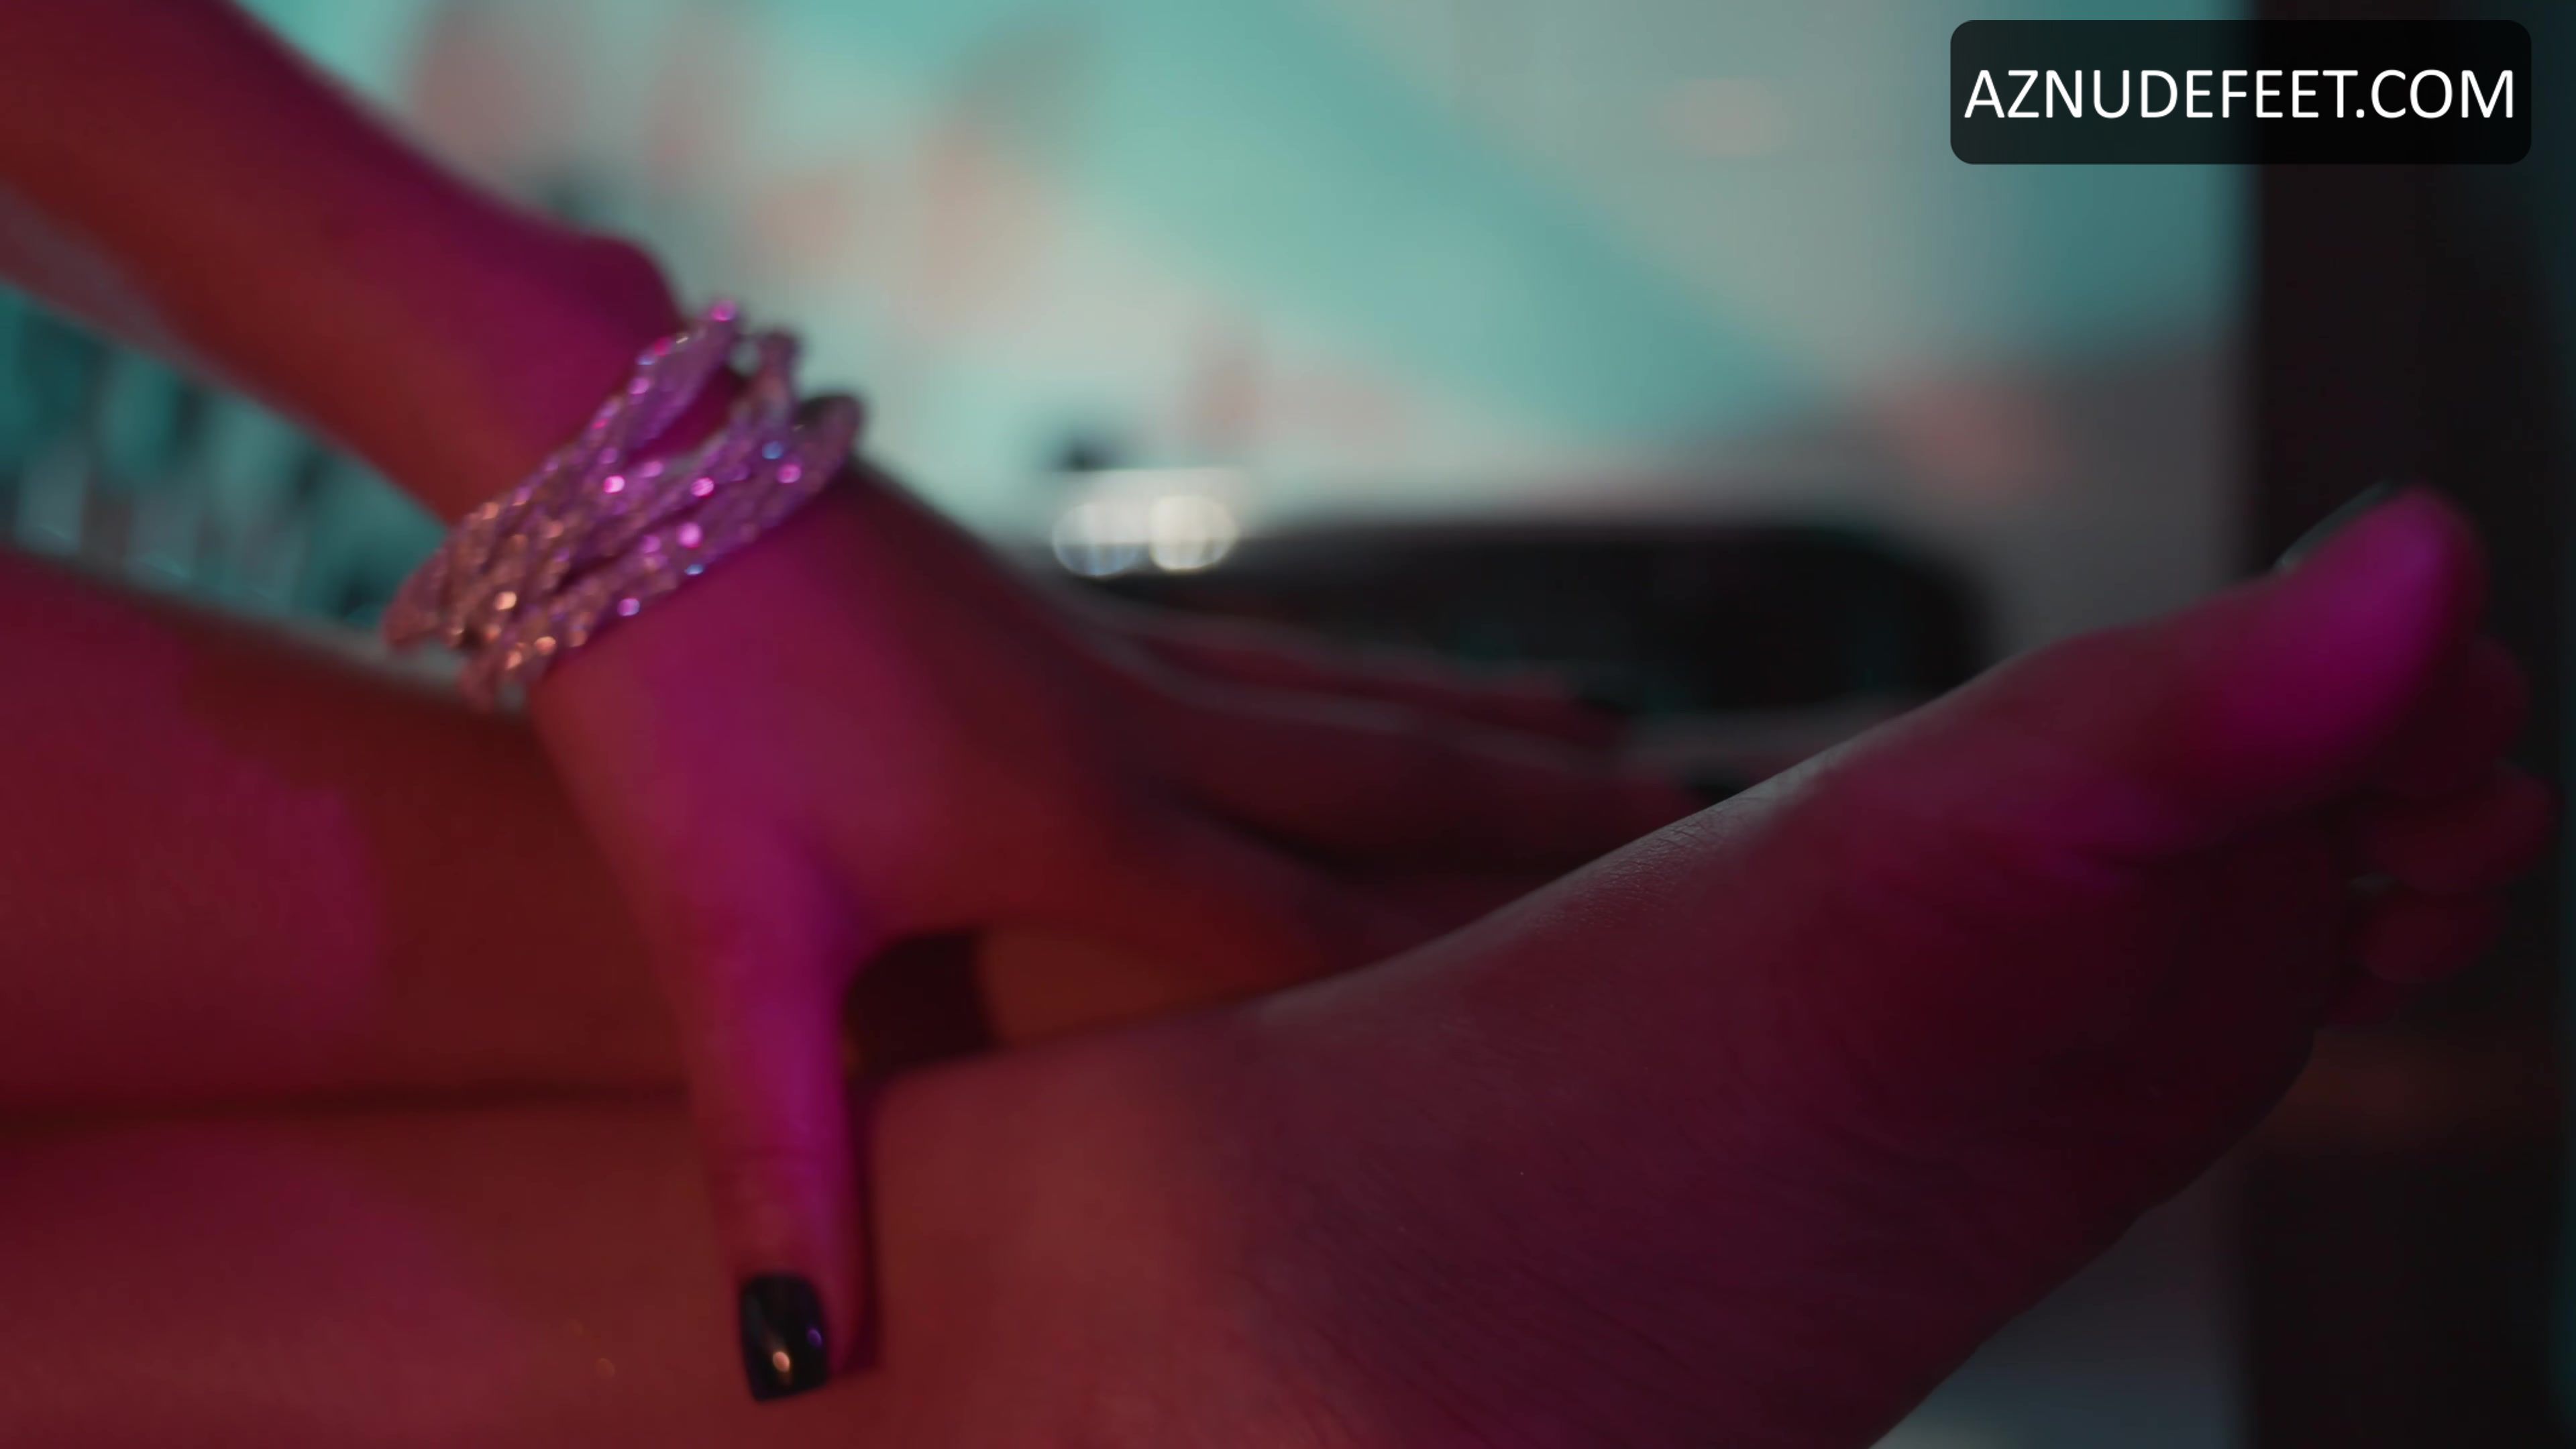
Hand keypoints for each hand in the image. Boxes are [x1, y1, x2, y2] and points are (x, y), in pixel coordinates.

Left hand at [529, 462, 1694, 1396]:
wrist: (620, 464)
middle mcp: (1131, 723)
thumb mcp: (724, 940)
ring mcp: (1105, 643)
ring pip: (1343, 694)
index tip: (1616, 1007)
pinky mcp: (1057, 596)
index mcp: (1081, 816)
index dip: (1463, 970)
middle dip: (1544, 815)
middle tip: (1697, 825)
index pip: (1318, 921)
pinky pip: (1266, 644)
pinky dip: (1366, 665)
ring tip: (1611, 736)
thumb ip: (782, 1145)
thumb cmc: (673, 703)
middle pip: (1387, 776)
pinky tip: (1394, 663)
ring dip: (1484, 725)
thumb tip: (802, 1361)